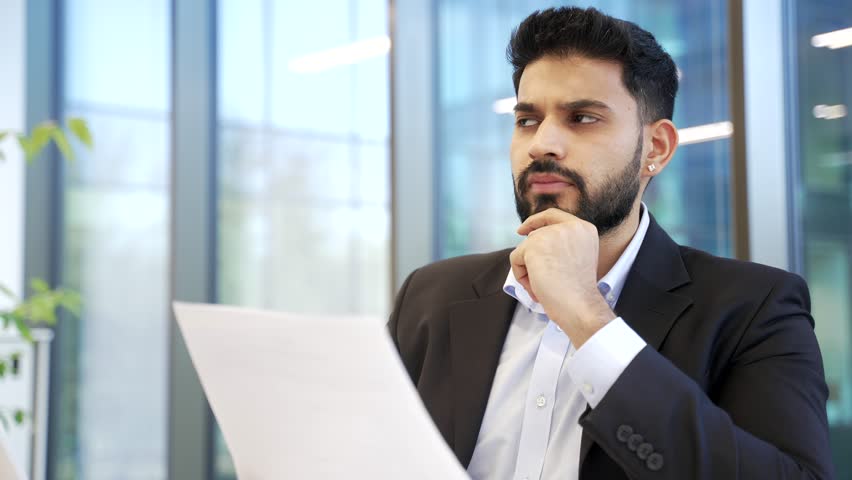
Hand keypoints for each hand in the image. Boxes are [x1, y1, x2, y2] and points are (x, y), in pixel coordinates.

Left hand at [509, 208, 615, 347]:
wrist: (579, 305)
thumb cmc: (578, 292)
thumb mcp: (578, 258)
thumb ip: (562, 245)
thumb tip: (532, 241)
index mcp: (583, 229)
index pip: (553, 215)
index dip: (535, 221)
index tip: (522, 230)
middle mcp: (570, 226)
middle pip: (535, 236)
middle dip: (532, 259)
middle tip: (541, 280)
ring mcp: (551, 234)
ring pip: (525, 249)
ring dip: (528, 270)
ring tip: (543, 286)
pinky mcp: (534, 245)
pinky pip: (516, 258)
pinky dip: (521, 275)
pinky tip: (536, 286)